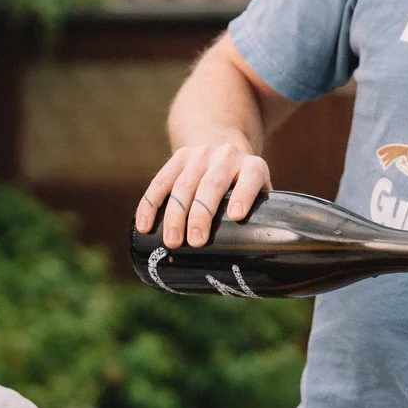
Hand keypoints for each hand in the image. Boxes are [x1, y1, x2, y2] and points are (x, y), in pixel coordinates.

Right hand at [133, 138, 270, 247]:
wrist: (222, 143)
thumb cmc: (243, 185)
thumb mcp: (259, 193)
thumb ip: (262, 218)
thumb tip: (256, 263)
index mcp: (252, 166)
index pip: (250, 177)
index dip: (244, 195)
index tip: (236, 215)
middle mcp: (227, 157)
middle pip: (212, 185)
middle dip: (202, 214)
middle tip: (196, 242)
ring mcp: (200, 155)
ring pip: (184, 184)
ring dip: (175, 215)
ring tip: (172, 242)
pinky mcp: (178, 157)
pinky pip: (160, 181)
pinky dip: (150, 204)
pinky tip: (145, 226)